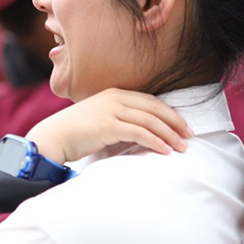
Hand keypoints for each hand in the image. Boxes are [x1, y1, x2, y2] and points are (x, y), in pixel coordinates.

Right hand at [26, 88, 193, 163]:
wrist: (54, 137)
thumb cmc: (77, 132)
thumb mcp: (100, 118)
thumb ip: (120, 119)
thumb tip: (142, 132)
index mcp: (114, 93)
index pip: (150, 100)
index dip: (170, 113)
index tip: (183, 126)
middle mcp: (115, 98)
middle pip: (154, 108)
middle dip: (175, 122)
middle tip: (189, 135)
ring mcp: (111, 110)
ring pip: (150, 120)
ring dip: (169, 135)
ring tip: (181, 147)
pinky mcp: (108, 125)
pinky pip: (139, 133)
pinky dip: (155, 141)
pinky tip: (165, 150)